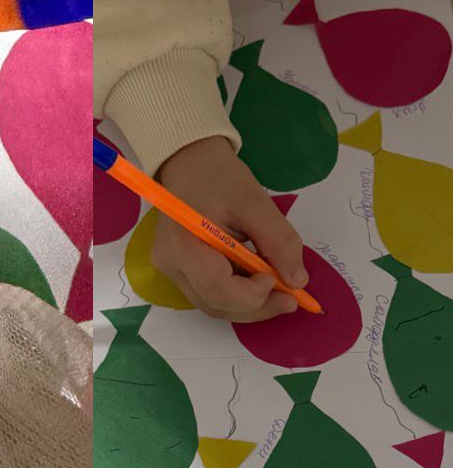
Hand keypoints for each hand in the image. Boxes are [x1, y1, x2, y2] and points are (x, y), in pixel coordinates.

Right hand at [153, 136, 307, 321]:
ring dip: (250, 305)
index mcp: (182, 244)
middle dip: (257, 306)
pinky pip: (210, 294)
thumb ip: (278, 241)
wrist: (190, 161)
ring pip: (214, 305)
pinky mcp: (179, 268)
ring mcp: (171, 268)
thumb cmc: (218, 176)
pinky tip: (257, 282)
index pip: (218, 288)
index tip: (279, 279)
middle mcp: (170, 263)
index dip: (253, 294)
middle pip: (216, 304)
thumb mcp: (255, 202)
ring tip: (279, 291)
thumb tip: (297, 281)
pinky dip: (238, 296)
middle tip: (292, 299)